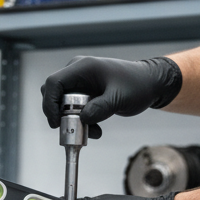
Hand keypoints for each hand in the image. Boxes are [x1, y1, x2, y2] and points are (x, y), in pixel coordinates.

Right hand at [41, 55, 181, 137]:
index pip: (54, 83)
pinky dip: (80, 121)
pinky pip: (73, 108)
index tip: (56, 122)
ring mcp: (80, 82)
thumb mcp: (119, 98)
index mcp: (83, 67)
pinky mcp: (84, 92)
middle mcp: (77, 72)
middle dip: (61, 114)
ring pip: (62, 104)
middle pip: (54, 94)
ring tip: (92, 131)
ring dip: (72, 121)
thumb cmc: (138, 85)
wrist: (150, 84)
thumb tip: (82, 119)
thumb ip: (100, 108)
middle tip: (73, 128)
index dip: (49, 103)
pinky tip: (95, 128)